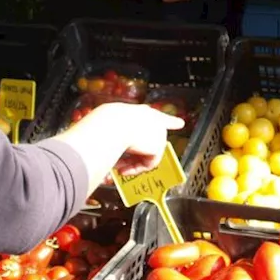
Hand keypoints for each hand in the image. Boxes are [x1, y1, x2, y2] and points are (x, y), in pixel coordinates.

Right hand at [58, 102, 184, 183]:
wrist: (110, 124)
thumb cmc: (103, 123)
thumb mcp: (106, 126)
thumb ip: (111, 136)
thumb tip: (99, 148)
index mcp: (138, 111)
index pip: (157, 116)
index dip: (169, 120)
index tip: (180, 123)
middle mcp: (151, 120)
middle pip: (153, 139)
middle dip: (139, 155)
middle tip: (123, 167)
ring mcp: (157, 132)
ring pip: (145, 154)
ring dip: (131, 163)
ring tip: (118, 167)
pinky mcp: (158, 145)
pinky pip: (148, 163)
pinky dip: (136, 168)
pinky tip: (125, 167)